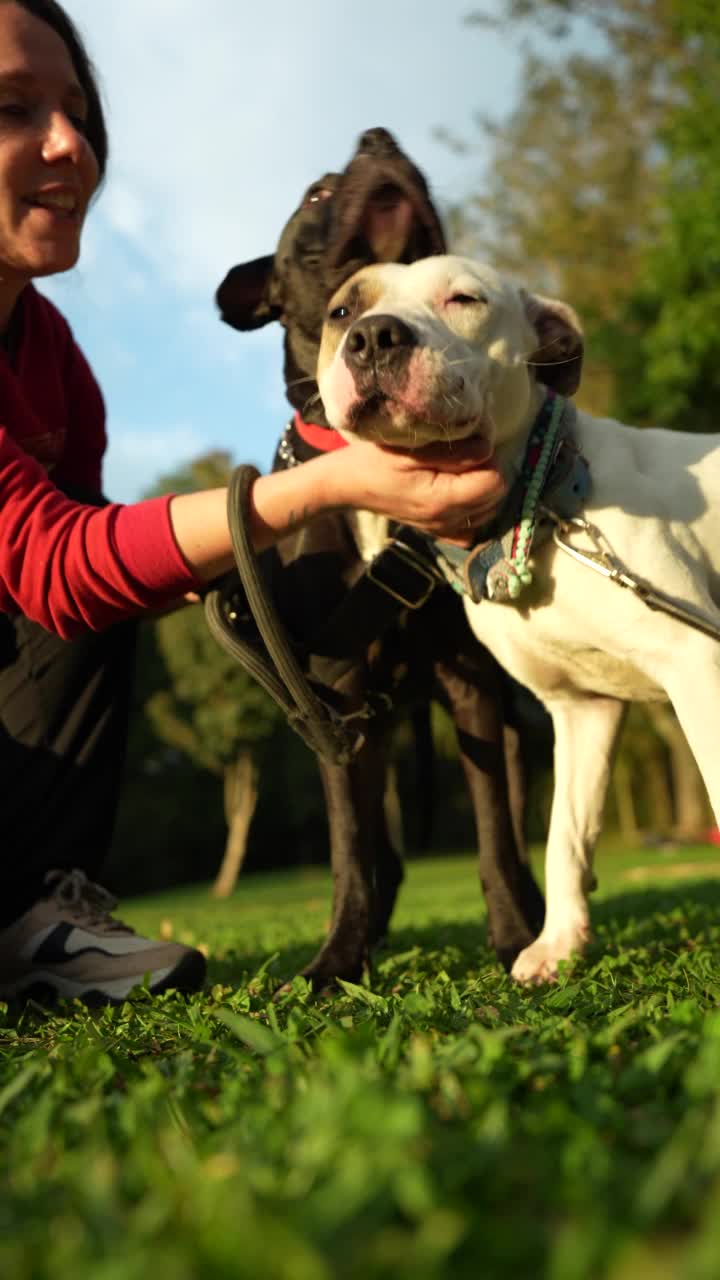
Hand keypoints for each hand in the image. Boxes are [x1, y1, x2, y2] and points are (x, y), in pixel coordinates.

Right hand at [329, 436, 506, 541]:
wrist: (349, 484)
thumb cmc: (375, 461)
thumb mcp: (412, 450)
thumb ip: (453, 452)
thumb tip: (488, 449)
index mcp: (442, 500)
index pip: (494, 483)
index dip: (489, 460)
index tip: (470, 447)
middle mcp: (447, 520)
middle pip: (495, 498)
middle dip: (488, 473)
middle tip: (466, 456)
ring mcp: (443, 530)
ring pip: (488, 511)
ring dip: (482, 490)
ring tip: (462, 472)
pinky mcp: (439, 532)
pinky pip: (471, 526)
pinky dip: (473, 509)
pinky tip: (459, 494)